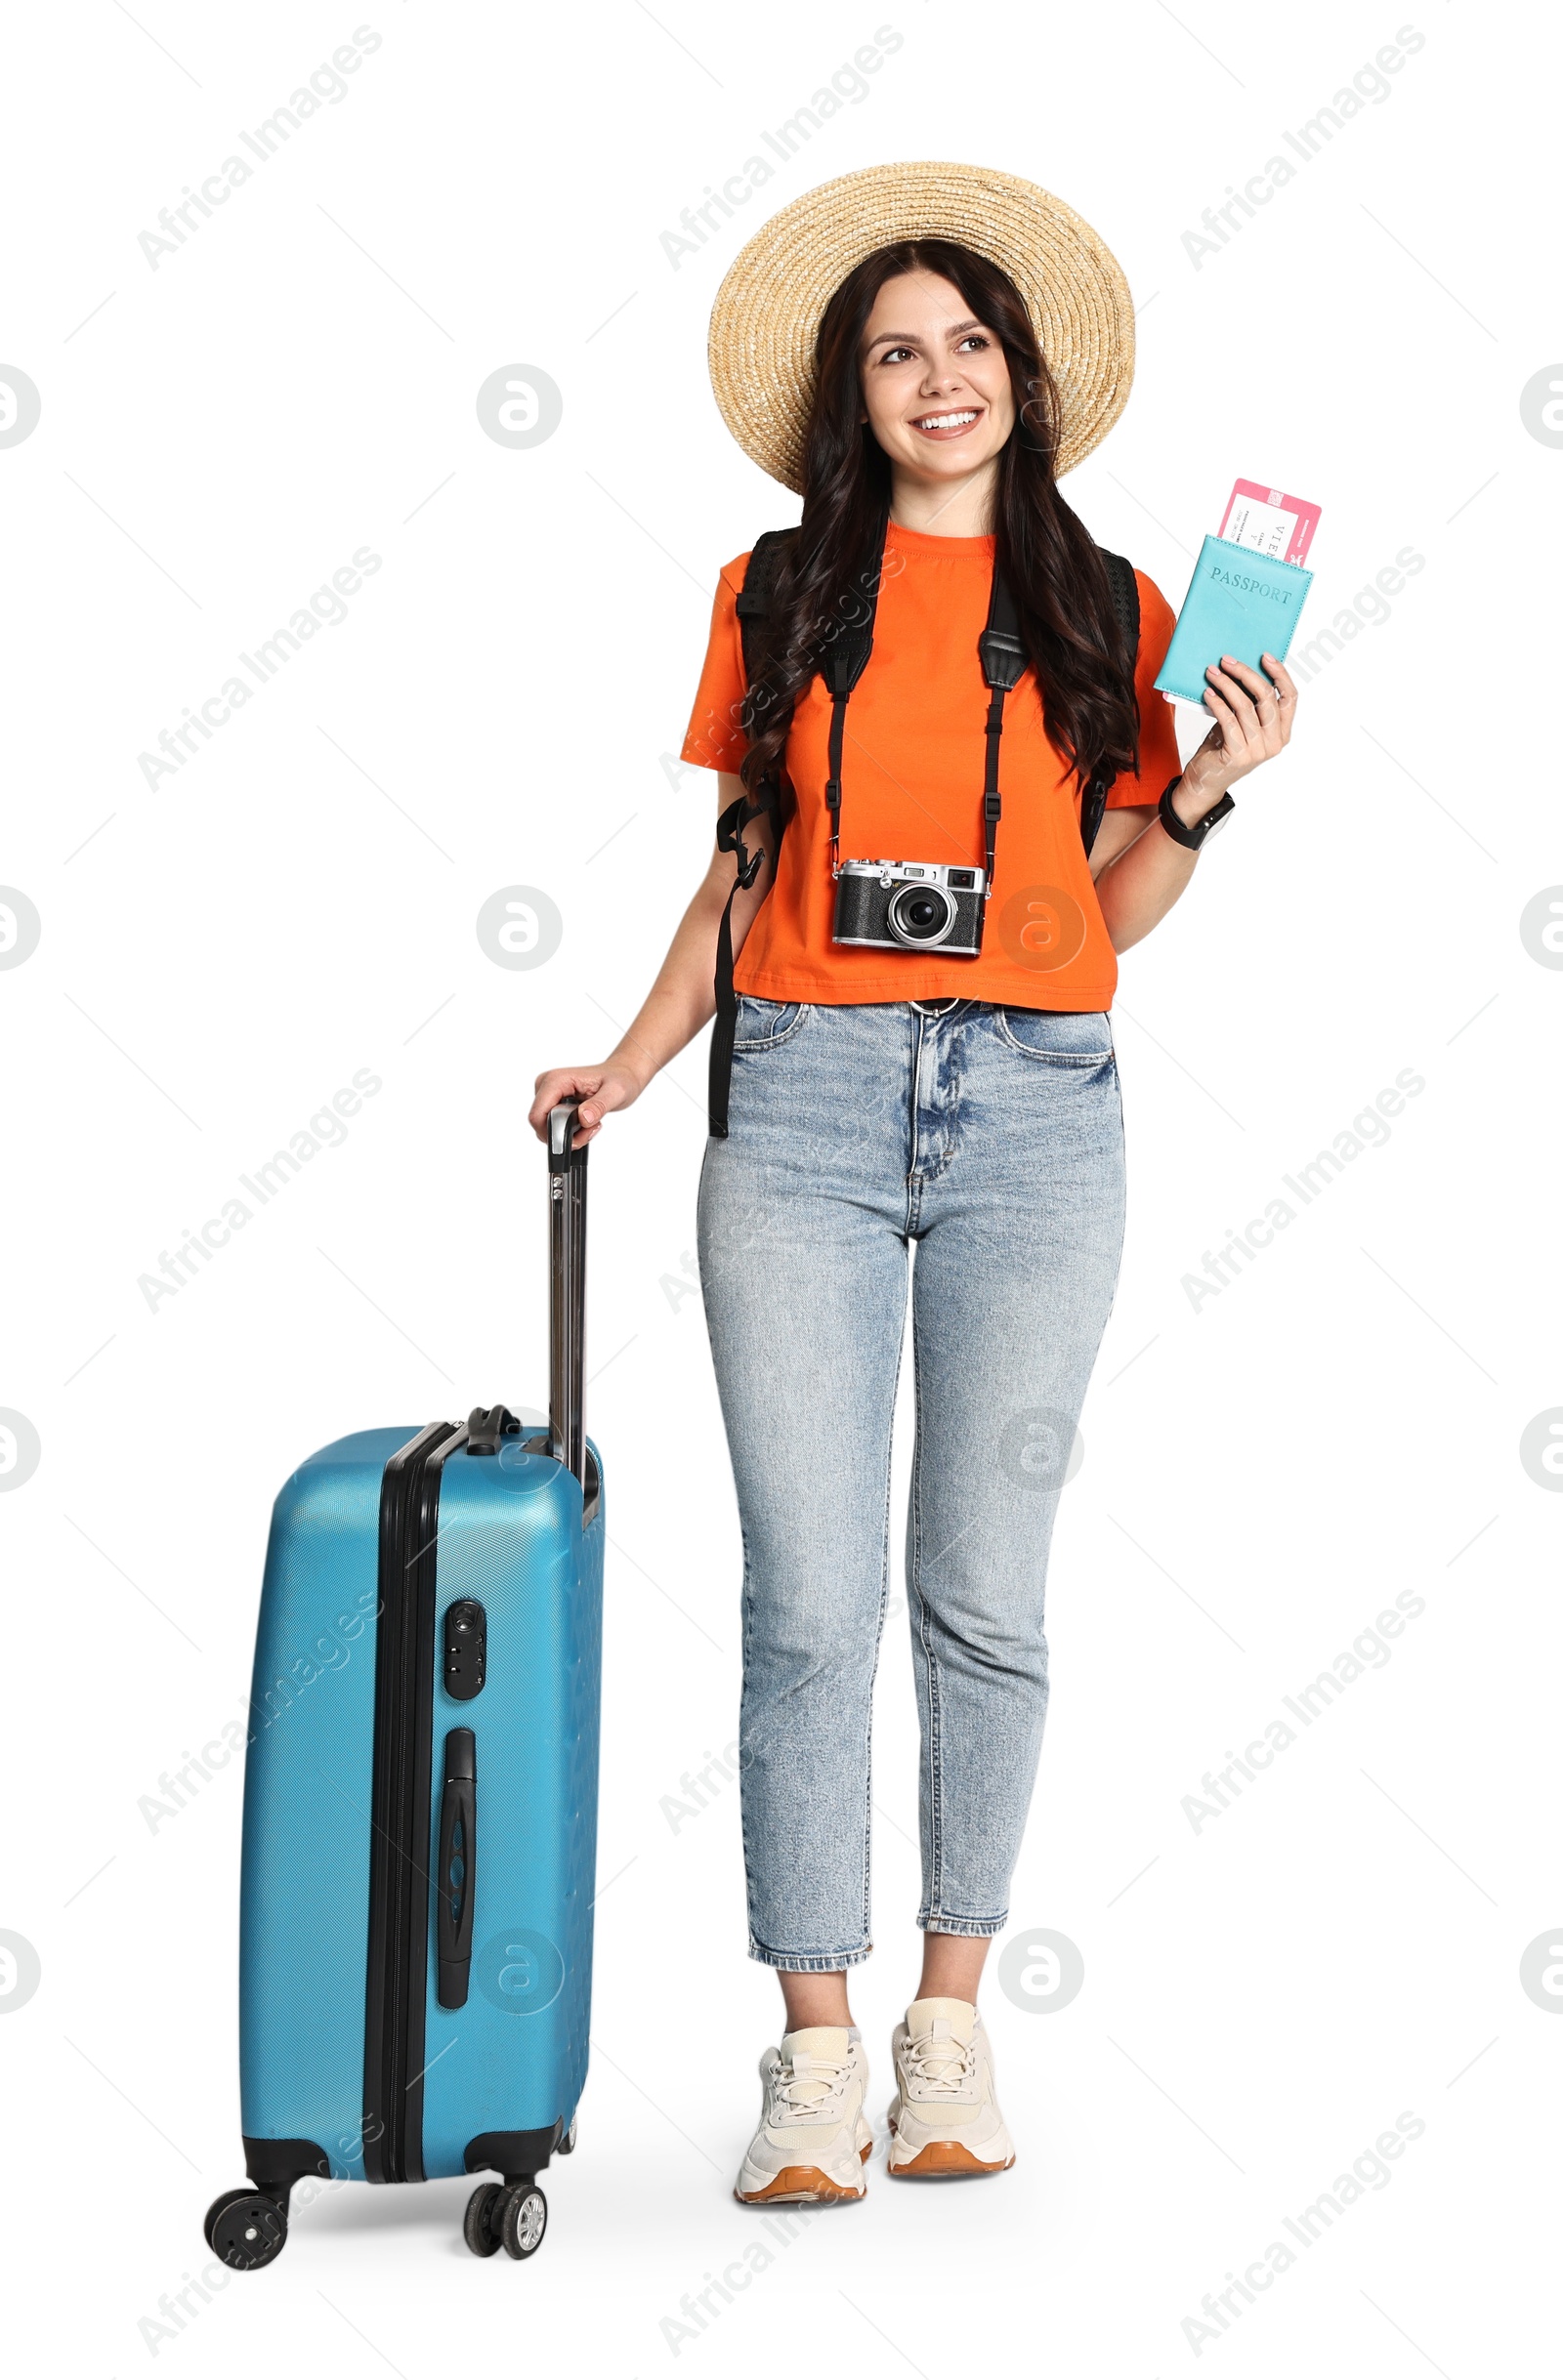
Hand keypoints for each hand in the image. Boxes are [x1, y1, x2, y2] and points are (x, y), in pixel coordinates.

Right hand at [528, 1062, 644, 1146]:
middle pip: (541, 1125)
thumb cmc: (619, 1079)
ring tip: (592, 1125)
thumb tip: (583, 1118)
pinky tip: (587, 1124)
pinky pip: (554, 1126)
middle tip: (591, 1129)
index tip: (578, 1138)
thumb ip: (598, 1106)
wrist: (622, 1075)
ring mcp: (549, 1095)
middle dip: (565, 1136)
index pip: (537, 1116)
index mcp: (556, 1080)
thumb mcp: (616, 1092)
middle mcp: (547, 1085)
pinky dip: (570, 1132)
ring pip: (548, 1128)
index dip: (553, 1134)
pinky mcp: (553, 1102)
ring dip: (571, 1135)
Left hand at [1175, 650, 1297, 822]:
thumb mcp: (1242, 723)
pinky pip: (1228, 719)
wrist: (1207, 781)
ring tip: (1213, 673)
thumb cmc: (1224, 747)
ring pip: (1245, 706)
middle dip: (1246, 673)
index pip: (1290, 697)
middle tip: (1227, 660)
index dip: (1280, 674)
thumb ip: (1251, 704)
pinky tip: (1207, 693)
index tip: (1265, 656)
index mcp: (1282, 732)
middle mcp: (1274, 742)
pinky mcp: (1239, 755)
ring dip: (1226, 685)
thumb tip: (1243, 668)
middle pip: (1266, 697)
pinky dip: (1217, 702)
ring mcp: (1258, 750)